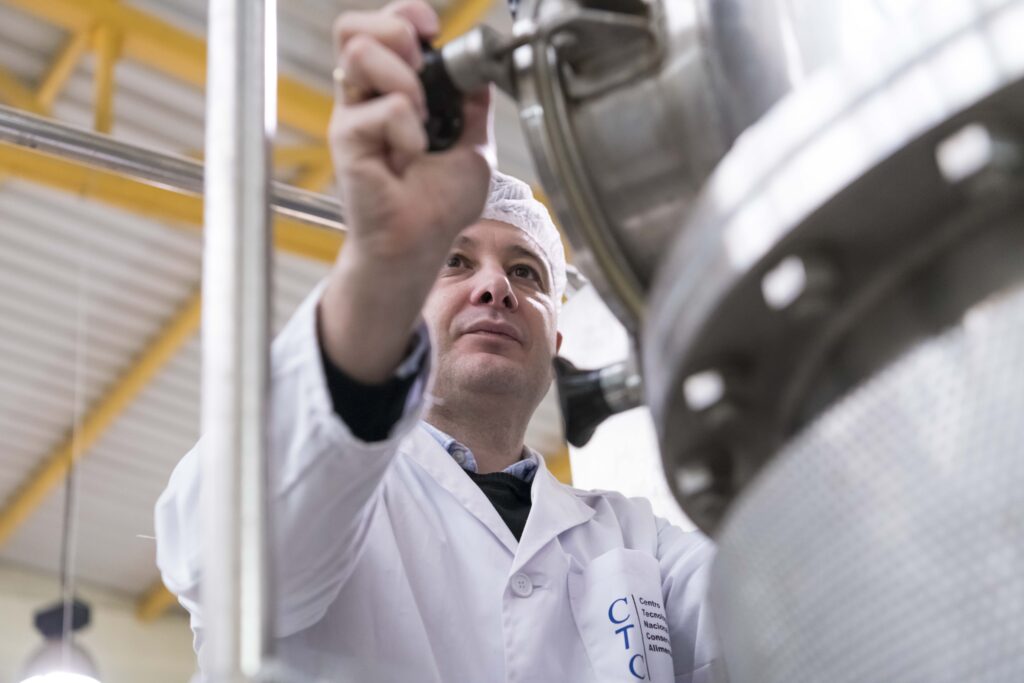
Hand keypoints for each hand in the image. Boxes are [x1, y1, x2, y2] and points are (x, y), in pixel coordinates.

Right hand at [328, 0, 492, 267]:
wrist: (422, 242)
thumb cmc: (438, 202)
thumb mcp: (474, 142)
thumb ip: (474, 101)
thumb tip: (480, 64)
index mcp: (392, 88)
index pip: (382, 26)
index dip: (405, 15)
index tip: (431, 30)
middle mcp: (367, 96)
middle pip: (353, 27)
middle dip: (396, 33)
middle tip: (420, 70)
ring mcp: (353, 115)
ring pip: (360, 52)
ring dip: (404, 80)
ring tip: (421, 120)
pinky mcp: (347, 139)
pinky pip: (383, 109)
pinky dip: (409, 131)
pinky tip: (410, 158)